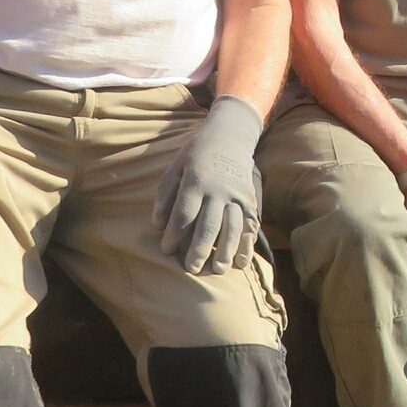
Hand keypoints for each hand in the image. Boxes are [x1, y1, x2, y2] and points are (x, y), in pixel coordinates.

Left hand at [153, 94, 264, 273]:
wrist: (229, 136)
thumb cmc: (196, 155)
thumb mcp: (175, 168)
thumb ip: (165, 196)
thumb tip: (157, 224)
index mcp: (196, 181)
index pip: (184, 213)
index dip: (174, 234)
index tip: (166, 250)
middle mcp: (218, 190)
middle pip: (209, 224)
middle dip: (199, 249)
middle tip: (190, 268)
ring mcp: (236, 195)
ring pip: (232, 227)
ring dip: (225, 250)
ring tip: (217, 269)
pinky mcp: (249, 200)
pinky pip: (249, 225)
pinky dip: (247, 245)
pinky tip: (241, 262)